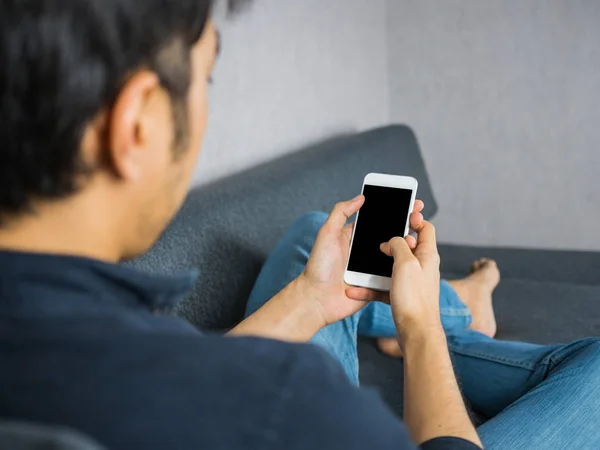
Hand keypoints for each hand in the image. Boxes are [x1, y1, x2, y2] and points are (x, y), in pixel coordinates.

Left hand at [299, 196, 425, 327]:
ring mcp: (372, 270)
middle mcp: (366, 253)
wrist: (317, 299)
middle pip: (390, 238)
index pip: (379, 222)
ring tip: (417, 240)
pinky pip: (393, 278)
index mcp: (355, 238)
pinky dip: (402, 272)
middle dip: (406, 229)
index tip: (411, 203)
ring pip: (395, 258)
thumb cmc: (319, 266)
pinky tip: (413, 263)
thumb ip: (341, 212)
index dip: (394, 212)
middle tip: (419, 219)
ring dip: (406, 251)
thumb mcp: (327, 233)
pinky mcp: (377, 287)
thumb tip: (361, 197)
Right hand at [344, 207, 441, 340]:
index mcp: (427, 255)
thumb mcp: (406, 263)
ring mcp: (411, 282)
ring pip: (391, 266)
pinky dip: (370, 287)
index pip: (426, 228)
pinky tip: (356, 290)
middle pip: (406, 246)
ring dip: (376, 265)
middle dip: (390, 241)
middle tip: (376, 238)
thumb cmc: (415, 298)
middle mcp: (421, 267)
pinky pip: (383, 286)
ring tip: (362, 265)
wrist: (416, 333)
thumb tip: (392, 240)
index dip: (414, 218)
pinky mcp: (401, 296)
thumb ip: (399, 245)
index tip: (401, 214)